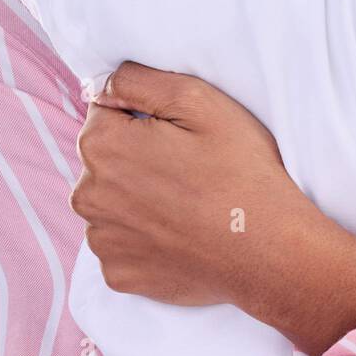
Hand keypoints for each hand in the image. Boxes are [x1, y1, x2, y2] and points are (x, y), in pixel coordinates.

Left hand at [70, 62, 322, 308]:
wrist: (268, 249)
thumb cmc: (239, 169)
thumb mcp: (198, 100)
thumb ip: (138, 80)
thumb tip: (101, 83)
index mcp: (102, 146)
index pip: (104, 111)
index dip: (144, 115)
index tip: (179, 133)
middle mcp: (88, 195)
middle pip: (104, 157)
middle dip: (135, 154)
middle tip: (188, 166)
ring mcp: (101, 240)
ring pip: (111, 200)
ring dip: (136, 196)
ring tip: (186, 201)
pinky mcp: (118, 274)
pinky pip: (121, 242)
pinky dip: (143, 235)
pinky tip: (179, 232)